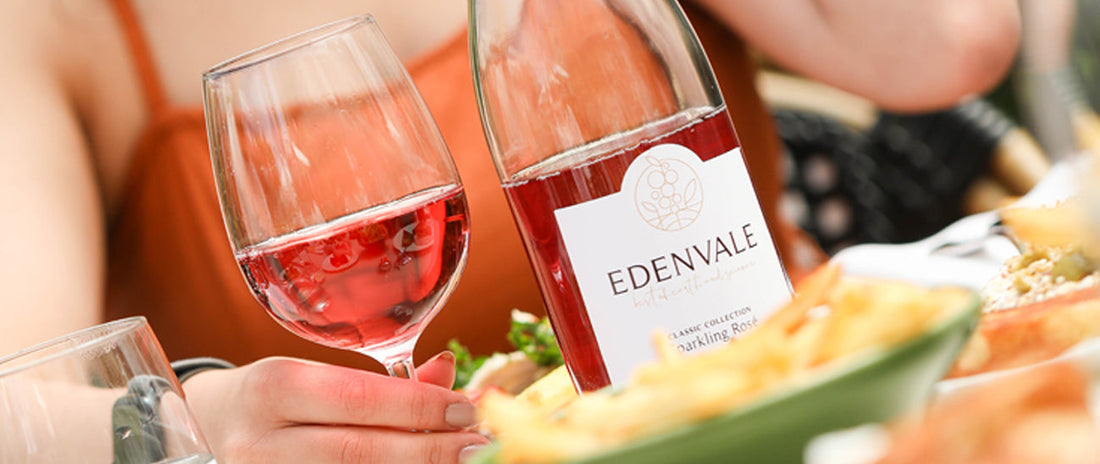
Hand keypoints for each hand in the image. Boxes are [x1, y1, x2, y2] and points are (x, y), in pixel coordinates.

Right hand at [182, 352, 488, 462]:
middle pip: (360, 452)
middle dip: (430, 450)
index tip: (468, 409)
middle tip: (482, 445)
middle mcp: (261, 443)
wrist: (193, 434)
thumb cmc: (265, 401)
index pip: (357, 400)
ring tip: (461, 462)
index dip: (419, 407)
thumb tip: (448, 373)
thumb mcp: (308, 375)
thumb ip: (377, 379)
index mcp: (272, 389)